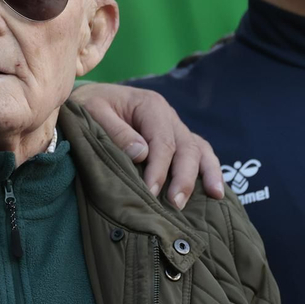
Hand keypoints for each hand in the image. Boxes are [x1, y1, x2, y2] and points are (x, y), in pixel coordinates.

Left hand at [71, 82, 223, 208]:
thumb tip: (141, 154)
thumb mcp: (93, 111)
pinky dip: (210, 169)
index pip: (162, 141)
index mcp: (150, 105)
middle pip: (186, 147)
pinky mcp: (176, 140)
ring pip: (199, 149)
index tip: (150, 191)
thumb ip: (115, 131)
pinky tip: (216, 190)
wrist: (88, 99)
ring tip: (213, 197)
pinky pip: (200, 153)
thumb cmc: (88, 105)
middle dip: (183, 177)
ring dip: (205, 174)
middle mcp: (168, 115)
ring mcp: (175, 127)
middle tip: (175, 203)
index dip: (159, 168)